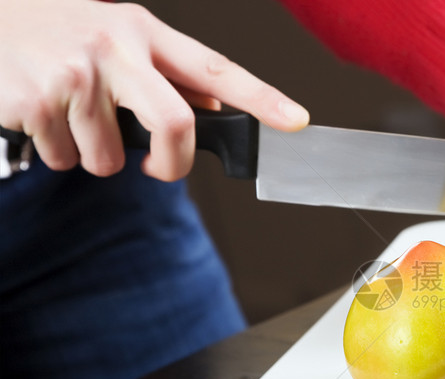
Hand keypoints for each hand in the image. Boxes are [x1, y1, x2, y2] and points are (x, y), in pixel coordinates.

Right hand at [0, 0, 308, 180]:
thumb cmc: (60, 31)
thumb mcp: (119, 35)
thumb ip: (165, 71)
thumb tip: (213, 102)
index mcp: (143, 33)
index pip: (216, 68)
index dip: (261, 98)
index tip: (295, 120)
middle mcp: (114, 49)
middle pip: (176, 126)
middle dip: (172, 164)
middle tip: (158, 167)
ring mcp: (74, 76)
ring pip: (112, 160)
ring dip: (96, 155)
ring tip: (73, 117)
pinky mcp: (35, 102)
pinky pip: (66, 160)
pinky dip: (58, 152)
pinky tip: (44, 116)